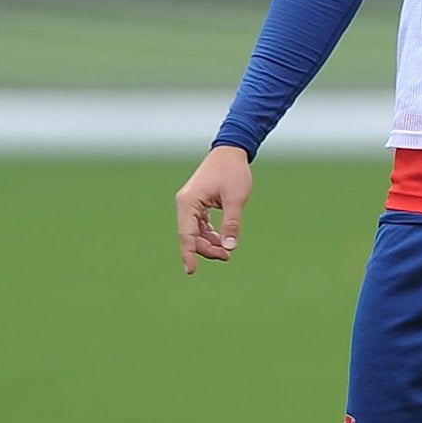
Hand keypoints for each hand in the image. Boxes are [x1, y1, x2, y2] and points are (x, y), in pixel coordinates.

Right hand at [175, 145, 252, 273]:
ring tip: (226, 251)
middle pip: (190, 235)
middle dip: (206, 249)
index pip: (187, 235)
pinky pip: (200, 224)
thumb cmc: (233, 171)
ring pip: (195, 231)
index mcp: (189, 202)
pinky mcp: (197, 203)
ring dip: (208, 243)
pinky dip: (210, 233)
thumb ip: (232, 223)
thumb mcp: (236, 199)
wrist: (231, 150)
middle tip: (226, 256)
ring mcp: (190, 203)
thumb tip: (229, 247)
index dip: (189, 254)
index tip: (191, 271)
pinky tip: (222, 240)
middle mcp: (185, 203)